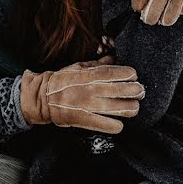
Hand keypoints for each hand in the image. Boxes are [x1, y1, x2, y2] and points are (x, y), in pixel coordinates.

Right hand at [19, 62, 143, 133]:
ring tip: (133, 107)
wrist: (43, 98)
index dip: (130, 74)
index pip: (117, 73)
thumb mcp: (79, 67)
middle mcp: (92, 89)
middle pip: (124, 90)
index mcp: (90, 75)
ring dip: (132, 108)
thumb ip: (98, 64)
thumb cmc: (63, 81)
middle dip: (136, 91)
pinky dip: (117, 125)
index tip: (133, 76)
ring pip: (121, 108)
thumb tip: (113, 58)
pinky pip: (108, 125)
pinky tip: (118, 123)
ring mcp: (90, 105)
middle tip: (139, 92)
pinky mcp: (86, 120)